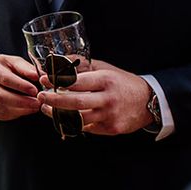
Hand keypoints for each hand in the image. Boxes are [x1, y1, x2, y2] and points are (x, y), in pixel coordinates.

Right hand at [0, 53, 40, 119]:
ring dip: (20, 110)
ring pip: (2, 108)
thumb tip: (40, 76)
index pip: (4, 79)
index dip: (21, 86)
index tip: (35, 90)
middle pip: (1, 96)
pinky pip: (0, 115)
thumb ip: (26, 68)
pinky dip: (14, 114)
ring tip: (33, 106)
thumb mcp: (11, 61)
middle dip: (22, 102)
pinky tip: (23, 110)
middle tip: (37, 102)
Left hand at [38, 58, 152, 134]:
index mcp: (105, 80)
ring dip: (59, 114)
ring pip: (78, 119)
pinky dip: (73, 122)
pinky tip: (63, 116)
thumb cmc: (122, 82)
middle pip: (75, 102)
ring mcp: (110, 116)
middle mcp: (108, 99)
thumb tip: (59, 60)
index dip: (57, 81)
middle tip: (40, 96)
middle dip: (54, 100)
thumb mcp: (104, 68)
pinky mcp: (112, 129)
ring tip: (46, 107)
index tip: (43, 80)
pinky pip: (87, 128)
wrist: (149, 101)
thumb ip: (82, 65)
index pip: (77, 81)